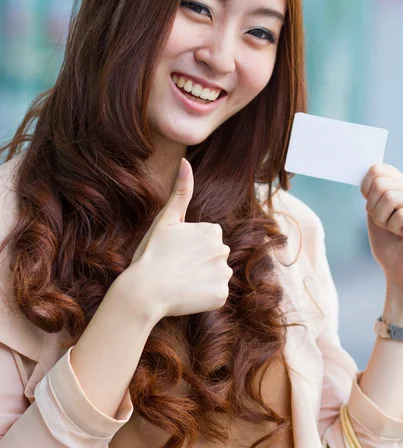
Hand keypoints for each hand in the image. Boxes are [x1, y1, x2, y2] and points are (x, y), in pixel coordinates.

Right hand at [127, 158, 232, 318]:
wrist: (144, 291)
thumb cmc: (152, 252)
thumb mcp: (166, 219)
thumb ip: (181, 191)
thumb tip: (185, 160)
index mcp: (212, 230)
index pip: (206, 239)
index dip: (188, 247)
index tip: (174, 252)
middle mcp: (223, 250)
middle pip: (212, 256)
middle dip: (197, 262)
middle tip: (174, 268)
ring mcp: (223, 274)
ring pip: (214, 275)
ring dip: (200, 279)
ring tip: (179, 282)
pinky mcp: (220, 296)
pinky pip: (215, 295)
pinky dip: (203, 297)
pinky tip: (186, 295)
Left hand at [360, 163, 402, 289]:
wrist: (398, 269)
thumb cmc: (388, 241)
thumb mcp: (376, 210)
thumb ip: (375, 190)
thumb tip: (371, 168)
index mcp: (400, 184)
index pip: (377, 169)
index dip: (366, 189)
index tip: (371, 205)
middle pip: (380, 183)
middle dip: (374, 208)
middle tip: (385, 221)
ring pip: (388, 196)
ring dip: (384, 219)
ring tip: (394, 228)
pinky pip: (400, 214)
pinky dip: (395, 227)